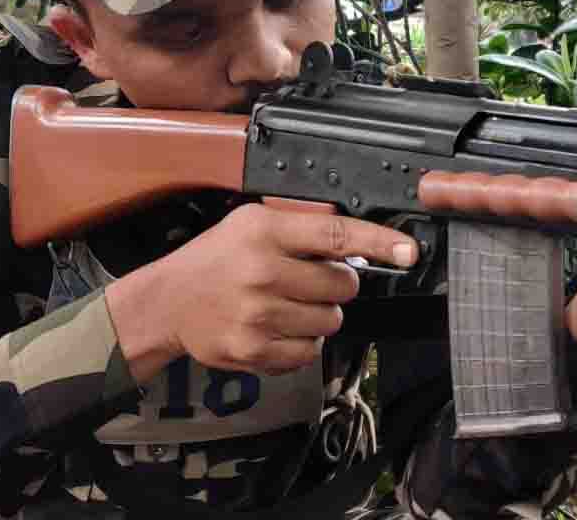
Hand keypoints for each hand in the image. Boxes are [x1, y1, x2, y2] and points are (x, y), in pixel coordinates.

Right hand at [106, 204, 417, 381]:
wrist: (169, 301)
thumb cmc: (216, 259)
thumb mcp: (251, 224)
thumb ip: (301, 227)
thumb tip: (358, 239)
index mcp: (265, 232)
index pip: (336, 234)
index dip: (379, 242)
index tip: (407, 251)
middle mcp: (263, 272)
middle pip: (343, 285)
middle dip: (335, 284)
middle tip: (306, 281)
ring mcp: (259, 315)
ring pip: (331, 321)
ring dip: (320, 315)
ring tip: (287, 304)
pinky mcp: (255, 350)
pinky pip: (310, 351)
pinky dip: (302, 342)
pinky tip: (277, 326)